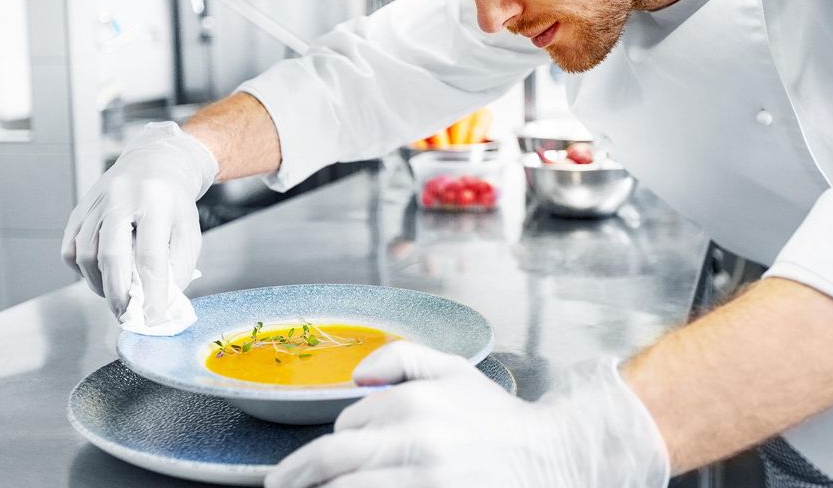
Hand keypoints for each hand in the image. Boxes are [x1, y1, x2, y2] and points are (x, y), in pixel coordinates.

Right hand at [61, 122, 217, 322]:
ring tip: (118, 295)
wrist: (156, 164)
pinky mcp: (79, 209)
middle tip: (126, 316)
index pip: (151, 255)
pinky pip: (71, 249)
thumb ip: (178, 267)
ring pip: (87, 254)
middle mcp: (122, 197)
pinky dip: (83, 270)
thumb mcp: (189, 230)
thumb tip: (160, 303)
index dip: (151, 292)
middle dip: (118, 293)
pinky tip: (101, 275)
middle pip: (111, 254)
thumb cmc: (174, 202)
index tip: (153, 319)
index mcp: (156, 200)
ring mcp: (96, 201)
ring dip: (100, 284)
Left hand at [265, 341, 669, 487]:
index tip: (318, 461)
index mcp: (416, 401)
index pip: (345, 424)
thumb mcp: (456, 370)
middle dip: (294, 476)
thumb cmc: (502, 422)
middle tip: (277, 487)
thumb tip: (356, 375)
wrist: (554, 458)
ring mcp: (425, 479)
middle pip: (332, 460)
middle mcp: (415, 439)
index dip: (329, 443)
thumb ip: (402, 358)